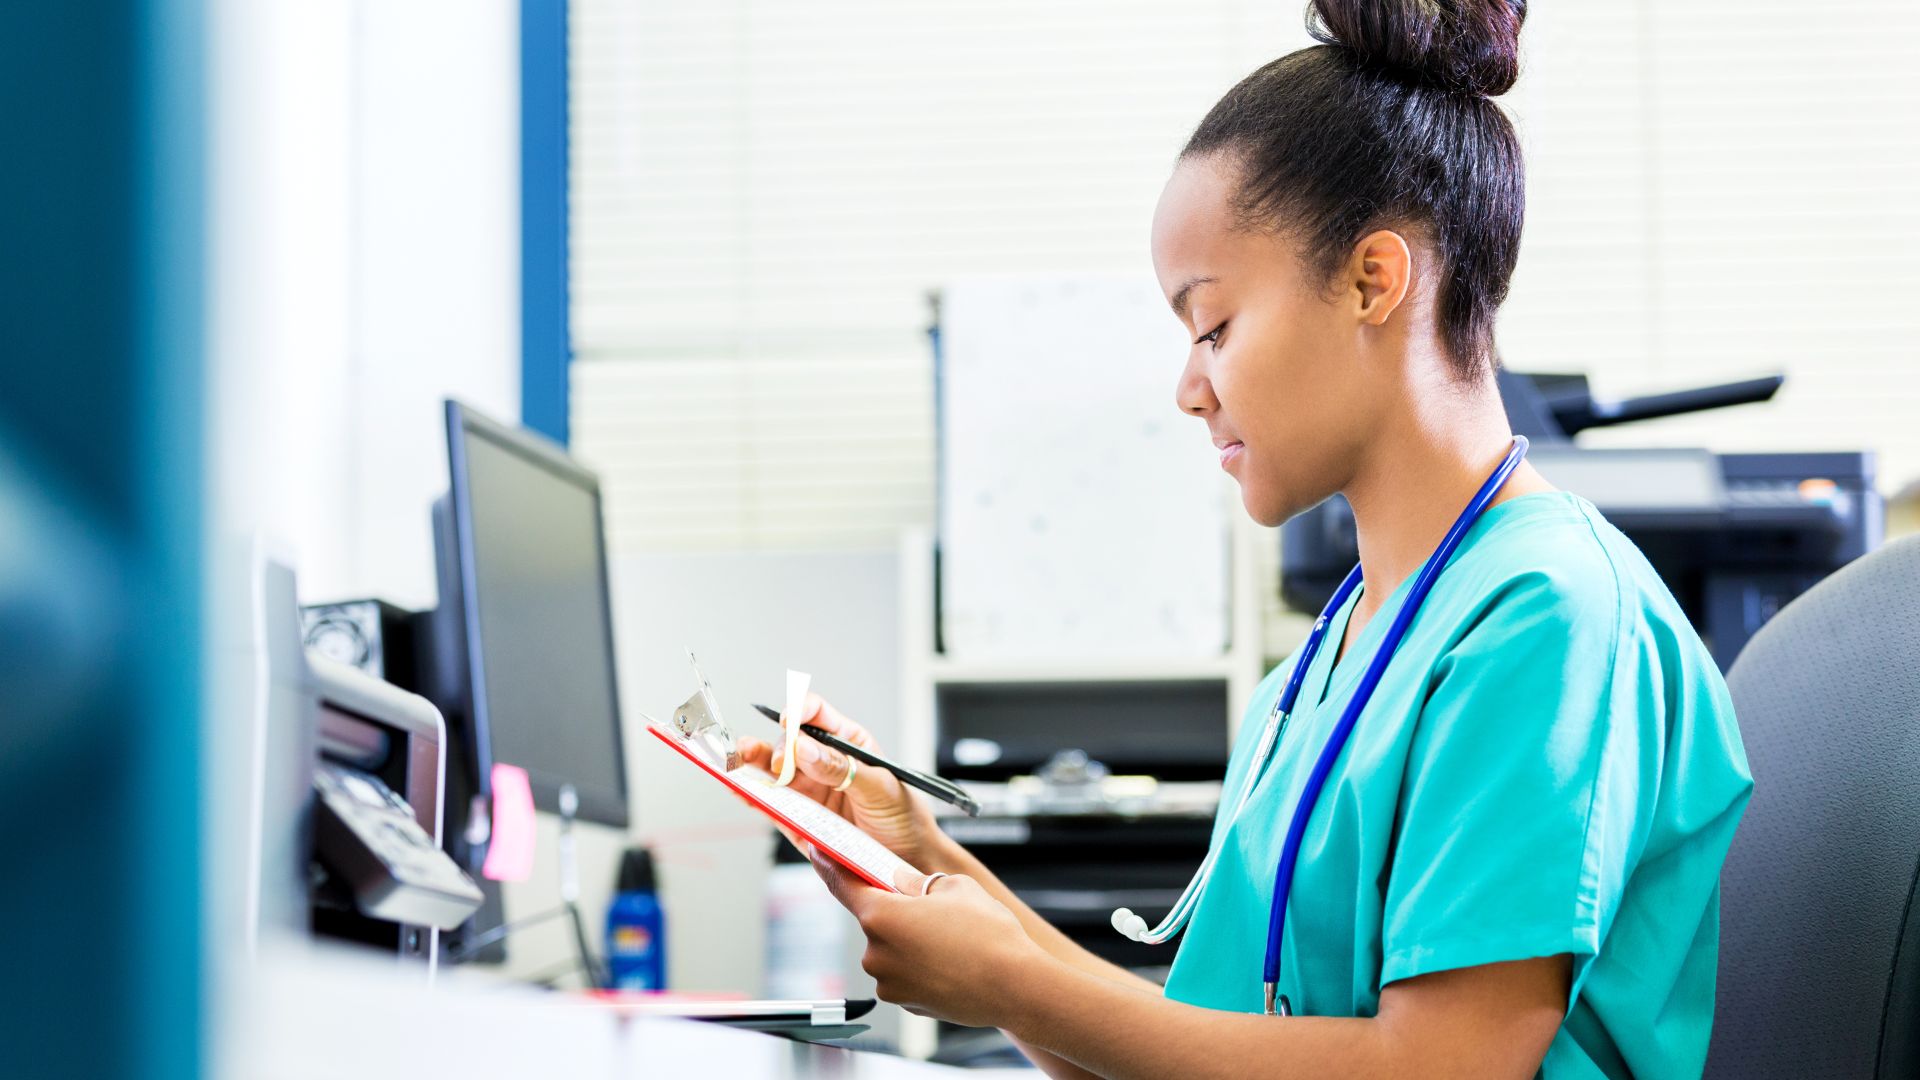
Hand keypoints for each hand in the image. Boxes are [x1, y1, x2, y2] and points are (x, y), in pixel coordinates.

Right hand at [735, 692, 950, 869]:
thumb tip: (804, 747)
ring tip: (736, 761)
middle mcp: (823, 763)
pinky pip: (770, 805)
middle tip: (782, 763)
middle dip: (780, 748)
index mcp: (848, 743)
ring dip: (752, 764)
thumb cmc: (904, 817)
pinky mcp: (797, 821)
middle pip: (789, 742)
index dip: (799, 711)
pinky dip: (751, 796)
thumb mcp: (880, 787)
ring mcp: (808, 791)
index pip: (817, 715)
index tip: (790, 719)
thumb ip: (842, 767)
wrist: (909, 862)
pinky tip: (738, 788)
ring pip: (772, 771)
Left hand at [811, 851, 1051, 1027]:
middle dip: (896, 912)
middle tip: (931, 909)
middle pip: (875, 921)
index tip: (819, 855)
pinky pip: (904, 976)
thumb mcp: (955, 887)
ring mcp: (888, 982)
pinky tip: (950, 964)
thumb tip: (902, 883)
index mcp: (881, 916)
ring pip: (891, 951)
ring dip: (910, 942)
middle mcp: (876, 952)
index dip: (829, 866)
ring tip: (951, 941)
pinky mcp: (904, 1003)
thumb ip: (919, 882)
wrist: (1015, 986)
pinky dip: (919, 968)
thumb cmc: (988, 935)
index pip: (842, 885)